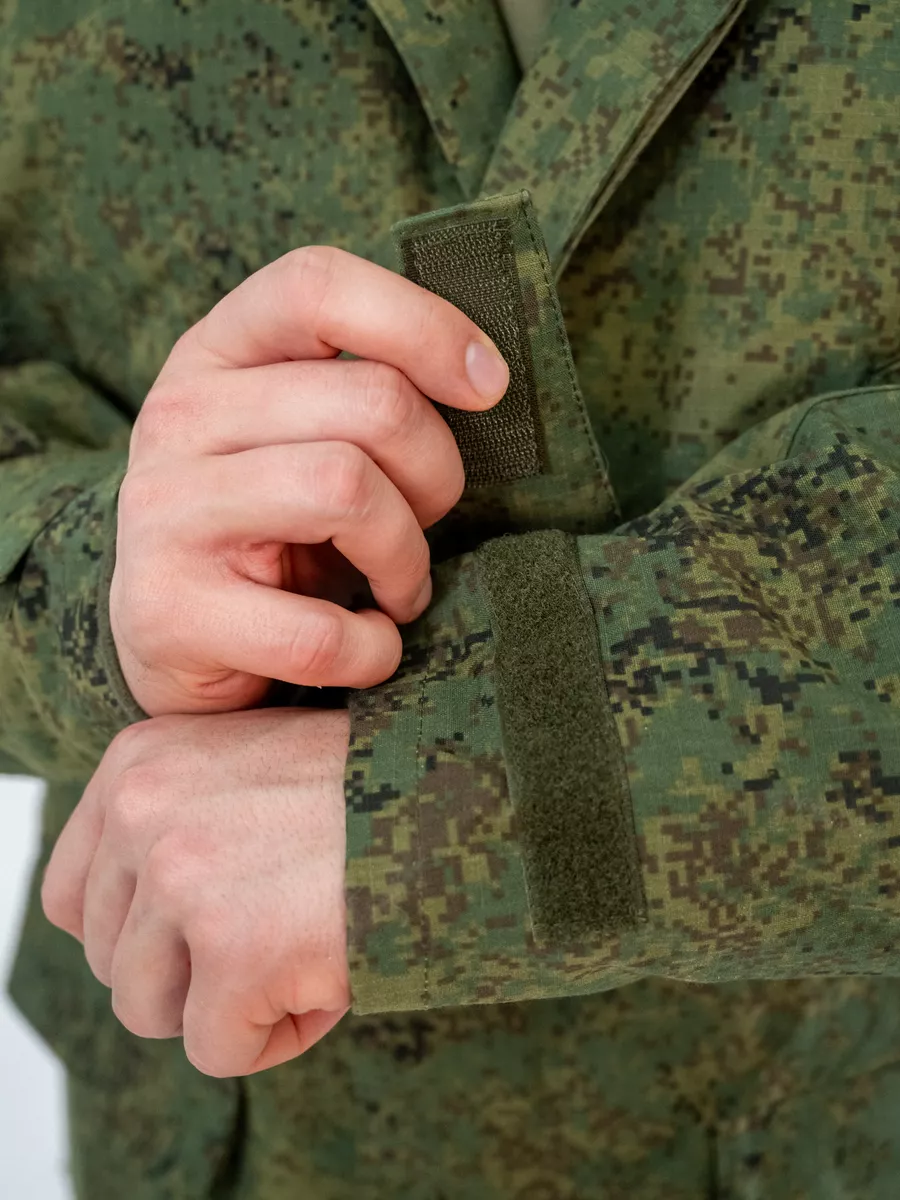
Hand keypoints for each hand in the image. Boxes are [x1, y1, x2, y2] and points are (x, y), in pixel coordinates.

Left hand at [41, 708, 351, 1076]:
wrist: (463, 790)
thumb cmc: (368, 788)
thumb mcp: (242, 770)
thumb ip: (172, 826)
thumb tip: (130, 928)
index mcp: (137, 762)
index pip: (73, 896)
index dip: (137, 933)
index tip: (206, 925)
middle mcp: (144, 810)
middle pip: (113, 960)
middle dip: (193, 972)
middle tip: (278, 932)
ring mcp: (185, 877)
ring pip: (152, 1011)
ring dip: (228, 1004)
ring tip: (302, 951)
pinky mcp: (236, 948)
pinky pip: (219, 1050)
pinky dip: (276, 1035)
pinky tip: (327, 977)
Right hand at [112, 245, 508, 715]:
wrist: (166, 634)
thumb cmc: (269, 521)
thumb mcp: (299, 433)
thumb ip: (366, 391)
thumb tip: (486, 377)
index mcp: (216, 352)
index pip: (318, 286)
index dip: (424, 325)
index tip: (490, 386)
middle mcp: (178, 416)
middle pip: (373, 402)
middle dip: (437, 475)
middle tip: (426, 522)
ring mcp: (165, 512)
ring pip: (348, 492)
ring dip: (407, 560)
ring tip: (397, 586)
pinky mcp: (167, 611)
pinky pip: (321, 631)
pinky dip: (373, 650)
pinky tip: (365, 644)